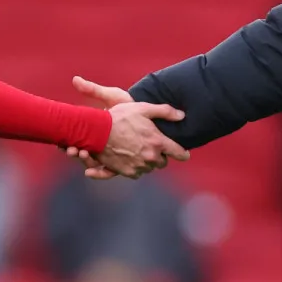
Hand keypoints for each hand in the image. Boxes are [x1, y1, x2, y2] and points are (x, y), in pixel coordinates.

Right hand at [62, 76, 187, 178]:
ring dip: (147, 162)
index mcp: (158, 142)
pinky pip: (137, 173)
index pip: (179, 153)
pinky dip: (135, 167)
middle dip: (159, 156)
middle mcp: (151, 157)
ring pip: (149, 168)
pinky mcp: (127, 172)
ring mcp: (139, 166)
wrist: (97, 131)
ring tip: (137, 150)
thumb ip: (165, 112)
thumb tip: (182, 115)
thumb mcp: (143, 108)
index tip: (184, 154)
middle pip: (163, 163)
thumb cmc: (120, 117)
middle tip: (151, 146)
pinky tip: (129, 158)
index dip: (183, 153)